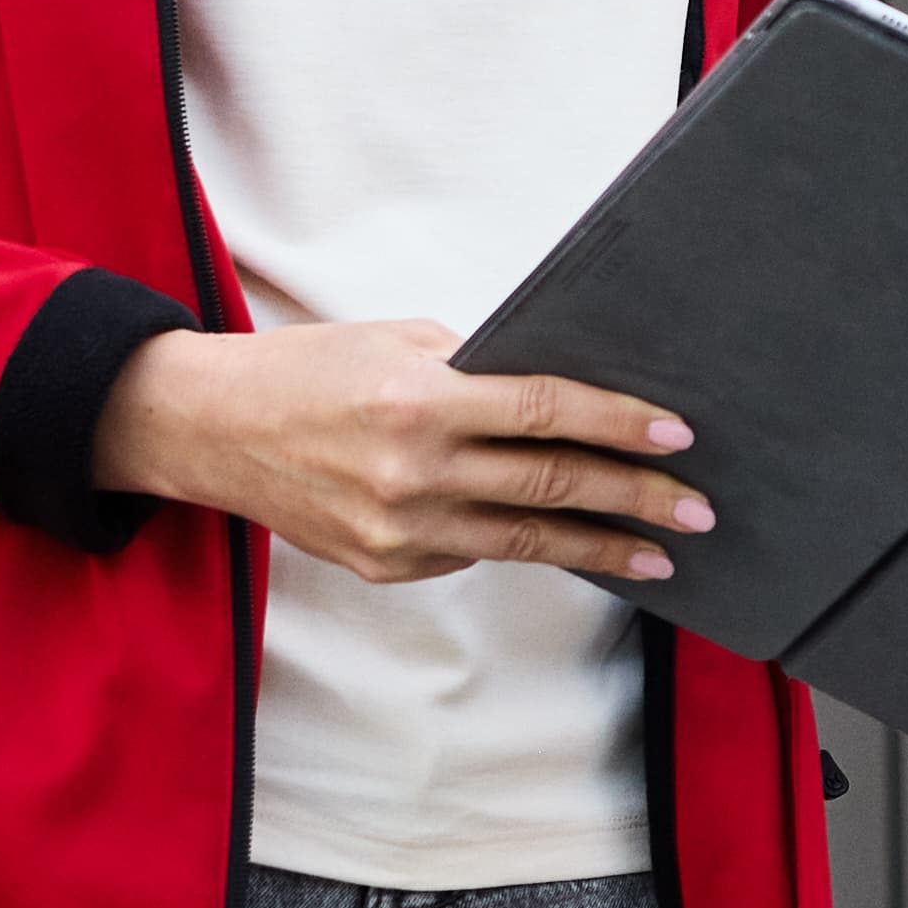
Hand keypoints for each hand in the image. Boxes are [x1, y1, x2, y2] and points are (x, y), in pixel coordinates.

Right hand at [94, 319, 712, 590]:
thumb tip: (558, 393)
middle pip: (550, 485)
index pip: (544, 412)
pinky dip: (520, 541)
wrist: (209, 430)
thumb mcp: (394, 342)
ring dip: (600, 547)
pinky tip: (564, 539)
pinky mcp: (387, 565)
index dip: (617, 424)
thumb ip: (475, 368)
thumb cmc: (306, 371)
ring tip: (659, 552)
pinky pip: (473, 553)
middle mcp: (413, 473)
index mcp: (419, 401)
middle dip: (635, 498)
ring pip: (525, 539)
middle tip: (698, 510)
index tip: (675, 436)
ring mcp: (400, 530)